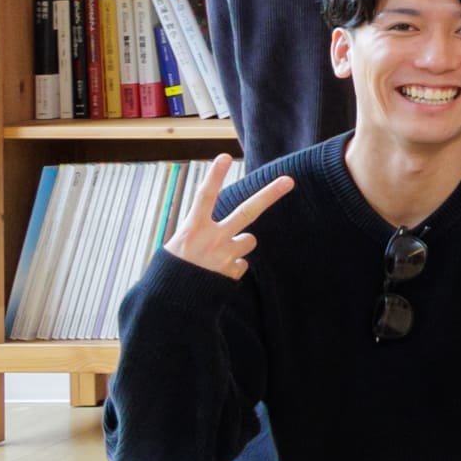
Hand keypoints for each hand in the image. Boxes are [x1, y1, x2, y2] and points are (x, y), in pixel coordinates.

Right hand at [163, 155, 291, 278]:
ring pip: (249, 240)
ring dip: (238, 245)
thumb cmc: (172, 269)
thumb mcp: (177, 245)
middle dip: (269, 195)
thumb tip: (230, 228)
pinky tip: (216, 274)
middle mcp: (211, 238)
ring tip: (217, 257)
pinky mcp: (232, 271)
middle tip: (289, 180)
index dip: (214, 177)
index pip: (204, 197)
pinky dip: (232, 266)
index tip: (224, 156)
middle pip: (246, 212)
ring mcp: (224, 255)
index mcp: (191, 228)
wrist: (171, 303)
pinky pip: (242, 263)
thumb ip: (201, 231)